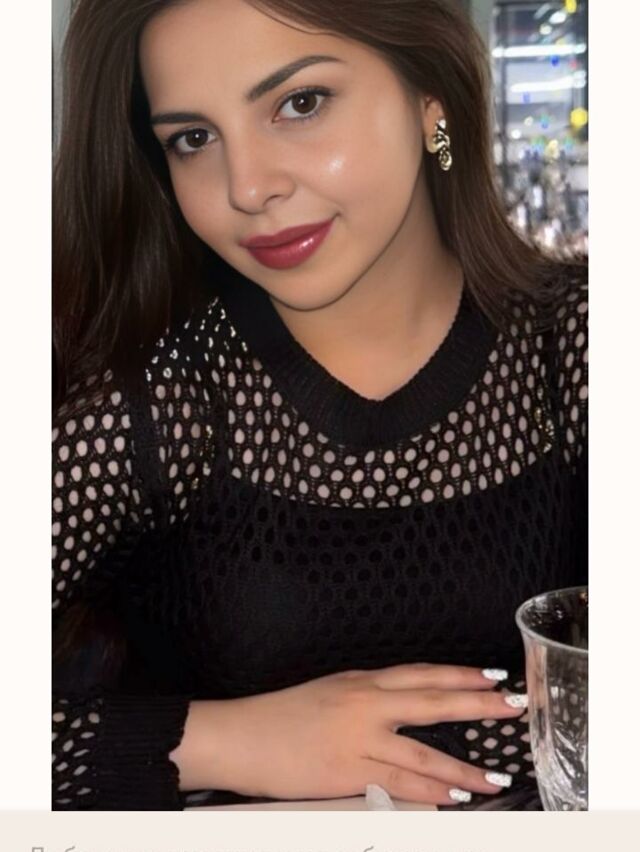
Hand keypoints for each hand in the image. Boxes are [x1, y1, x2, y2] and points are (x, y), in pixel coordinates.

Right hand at [208, 662, 526, 804]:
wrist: (243, 735)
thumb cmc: (282, 714)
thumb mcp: (330, 691)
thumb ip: (367, 696)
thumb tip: (402, 706)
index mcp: (362, 681)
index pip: (422, 673)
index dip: (460, 673)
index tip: (492, 675)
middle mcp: (366, 703)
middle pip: (433, 700)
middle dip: (477, 703)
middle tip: (511, 706)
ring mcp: (359, 737)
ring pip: (424, 749)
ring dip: (464, 764)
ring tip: (496, 776)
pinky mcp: (348, 771)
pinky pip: (400, 781)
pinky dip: (432, 789)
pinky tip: (456, 795)